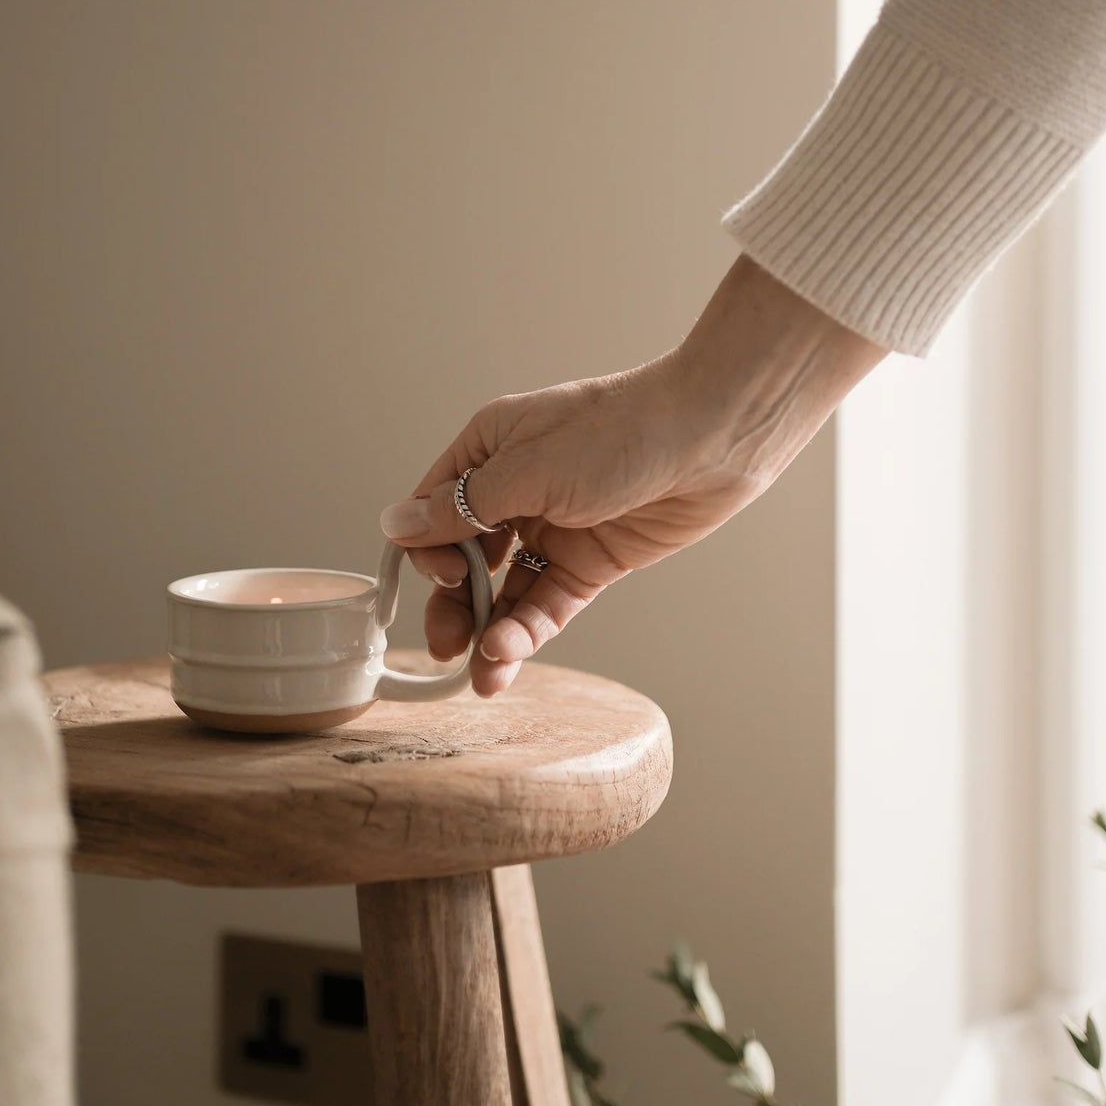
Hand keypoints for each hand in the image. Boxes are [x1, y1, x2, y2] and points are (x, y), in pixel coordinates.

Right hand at [379, 256, 883, 694]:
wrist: (712, 438)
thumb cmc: (620, 432)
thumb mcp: (527, 471)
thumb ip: (461, 509)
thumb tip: (393, 524)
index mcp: (489, 450)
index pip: (433, 509)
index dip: (427, 551)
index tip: (444, 579)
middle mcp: (516, 489)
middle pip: (465, 558)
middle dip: (453, 604)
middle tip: (446, 645)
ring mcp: (554, 528)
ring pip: (505, 590)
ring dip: (488, 631)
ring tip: (482, 673)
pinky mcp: (591, 562)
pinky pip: (546, 604)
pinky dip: (526, 631)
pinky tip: (507, 656)